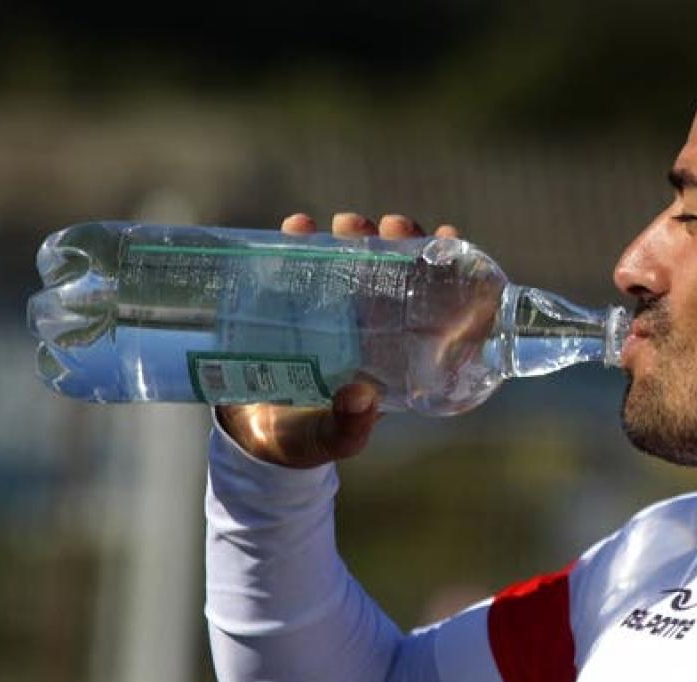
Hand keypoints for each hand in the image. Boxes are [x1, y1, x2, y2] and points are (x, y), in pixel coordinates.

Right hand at [215, 212, 459, 467]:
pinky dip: (300, 240)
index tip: (450, 239)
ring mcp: (331, 309)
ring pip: (353, 259)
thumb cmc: (304, 440)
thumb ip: (348, 428)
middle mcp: (369, 325)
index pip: (433, 307)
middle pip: (396, 272)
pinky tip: (297, 227)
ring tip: (345, 225)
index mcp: (395, 354)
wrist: (247, 437)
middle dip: (400, 241)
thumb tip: (361, 397)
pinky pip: (301, 261)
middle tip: (392, 226)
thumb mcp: (331, 440)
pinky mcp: (291, 301)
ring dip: (355, 234)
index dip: (447, 273)